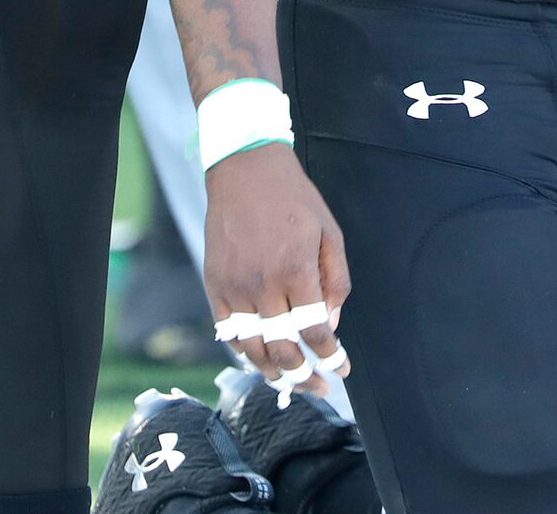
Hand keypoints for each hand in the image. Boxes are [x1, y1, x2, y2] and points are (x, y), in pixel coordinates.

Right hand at [203, 144, 349, 398]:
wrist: (245, 169)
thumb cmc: (294, 198)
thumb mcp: (329, 231)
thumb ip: (335, 280)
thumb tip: (330, 323)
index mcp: (295, 268)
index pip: (314, 330)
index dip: (331, 356)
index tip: (342, 369)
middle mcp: (262, 284)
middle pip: (282, 349)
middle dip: (304, 376)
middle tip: (319, 387)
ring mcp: (234, 286)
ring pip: (252, 349)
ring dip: (272, 372)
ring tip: (290, 381)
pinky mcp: (214, 284)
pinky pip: (228, 331)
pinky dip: (244, 351)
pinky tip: (260, 358)